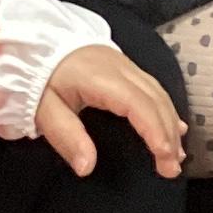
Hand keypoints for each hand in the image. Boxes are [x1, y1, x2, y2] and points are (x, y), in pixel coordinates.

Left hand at [36, 44, 184, 177]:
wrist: (36, 44)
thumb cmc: (38, 78)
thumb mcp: (43, 109)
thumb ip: (66, 137)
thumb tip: (87, 168)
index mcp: (101, 77)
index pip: (137, 104)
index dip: (154, 130)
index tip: (164, 157)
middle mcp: (120, 68)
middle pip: (154, 100)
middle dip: (168, 134)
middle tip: (172, 168)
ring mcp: (125, 65)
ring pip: (158, 94)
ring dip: (170, 123)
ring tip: (176, 153)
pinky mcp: (125, 66)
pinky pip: (153, 89)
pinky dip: (166, 110)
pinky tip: (174, 126)